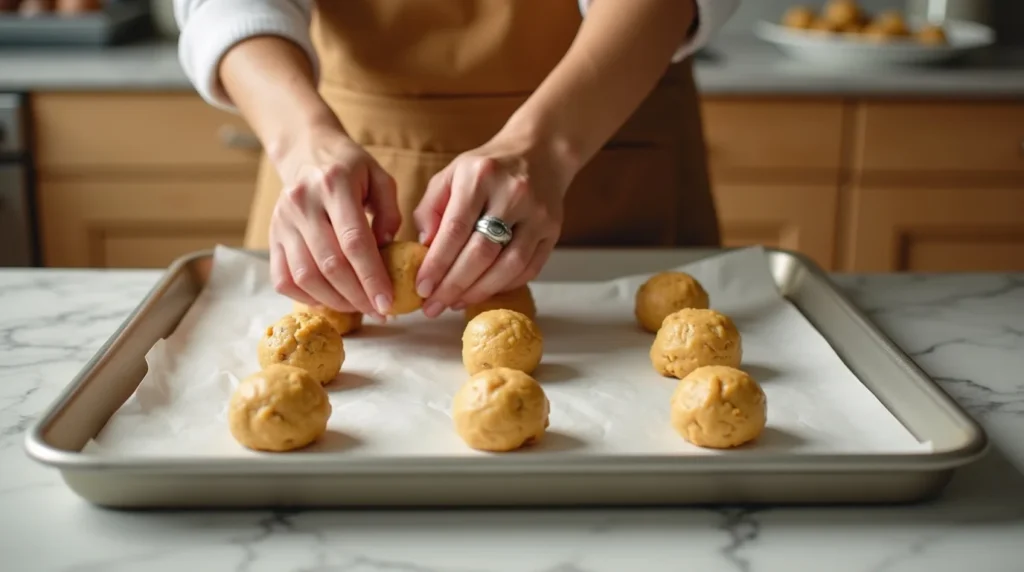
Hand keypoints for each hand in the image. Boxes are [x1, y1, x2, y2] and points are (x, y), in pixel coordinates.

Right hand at [268, 123, 400, 319]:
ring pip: (305, 276)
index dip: (372, 277)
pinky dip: (306, 297)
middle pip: (330, 264)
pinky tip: (330, 300)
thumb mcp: (379, 177)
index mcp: (334, 184)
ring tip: (359, 308)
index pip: (354, 241)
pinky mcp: (272, 235)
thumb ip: (390, 211)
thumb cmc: (350, 168)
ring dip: (335, 301)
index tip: (387, 302)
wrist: (306, 150)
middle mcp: (303, 203)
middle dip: (357, 296)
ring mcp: (282, 221)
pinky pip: (283, 279)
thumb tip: (388, 249)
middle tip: (379, 311)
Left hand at [413, 133, 574, 317]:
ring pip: (508, 266)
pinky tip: (482, 292)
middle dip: (453, 285)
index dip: (437, 264)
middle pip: (482, 252)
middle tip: (433, 306)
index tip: (421, 288)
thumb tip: (424, 249)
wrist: (539, 152)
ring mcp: (538, 214)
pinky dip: (503, 286)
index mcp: (480, 176)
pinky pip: (529, 269)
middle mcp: (513, 194)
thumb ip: (432, 210)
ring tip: (454, 303)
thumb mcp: (451, 175)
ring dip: (478, 292)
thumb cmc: (487, 168)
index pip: (455, 229)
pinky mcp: (554, 231)